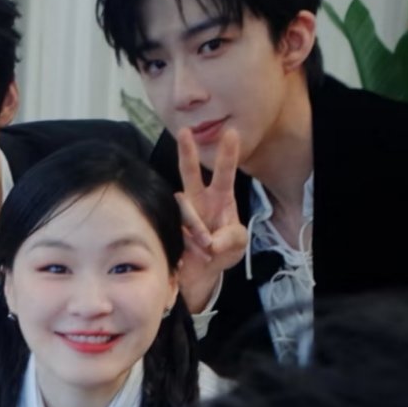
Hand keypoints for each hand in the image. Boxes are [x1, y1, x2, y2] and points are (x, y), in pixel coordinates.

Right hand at [174, 127, 247, 313]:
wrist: (203, 275)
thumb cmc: (222, 252)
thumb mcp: (238, 244)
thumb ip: (231, 238)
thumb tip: (212, 242)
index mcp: (220, 198)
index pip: (224, 174)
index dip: (227, 155)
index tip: (232, 133)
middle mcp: (198, 199)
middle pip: (189, 172)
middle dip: (187, 152)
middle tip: (185, 132)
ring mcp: (182, 213)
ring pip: (184, 208)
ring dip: (197, 229)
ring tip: (208, 248)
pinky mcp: (169, 226)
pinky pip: (177, 230)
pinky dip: (190, 247)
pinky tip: (194, 257)